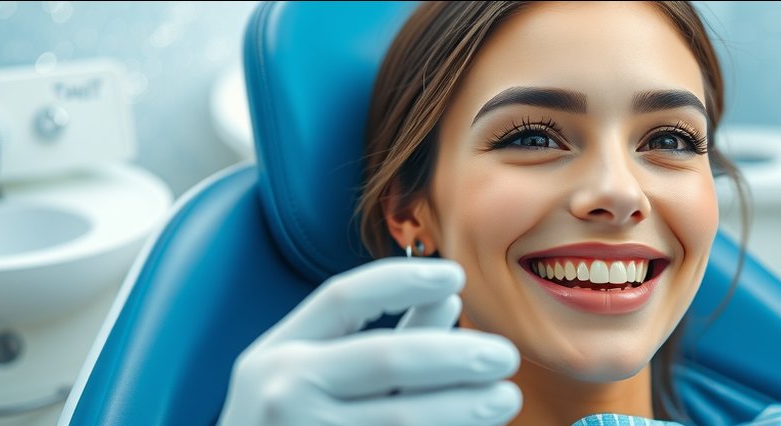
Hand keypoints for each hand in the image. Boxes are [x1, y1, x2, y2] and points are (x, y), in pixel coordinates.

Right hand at [219, 258, 521, 424]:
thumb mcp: (309, 373)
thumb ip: (380, 336)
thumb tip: (450, 299)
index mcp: (276, 353)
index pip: (341, 297)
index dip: (403, 280)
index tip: (457, 275)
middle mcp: (283, 392)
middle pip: (384, 359)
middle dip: (454, 355)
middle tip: (504, 356)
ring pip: (401, 419)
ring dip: (462, 408)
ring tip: (505, 399)